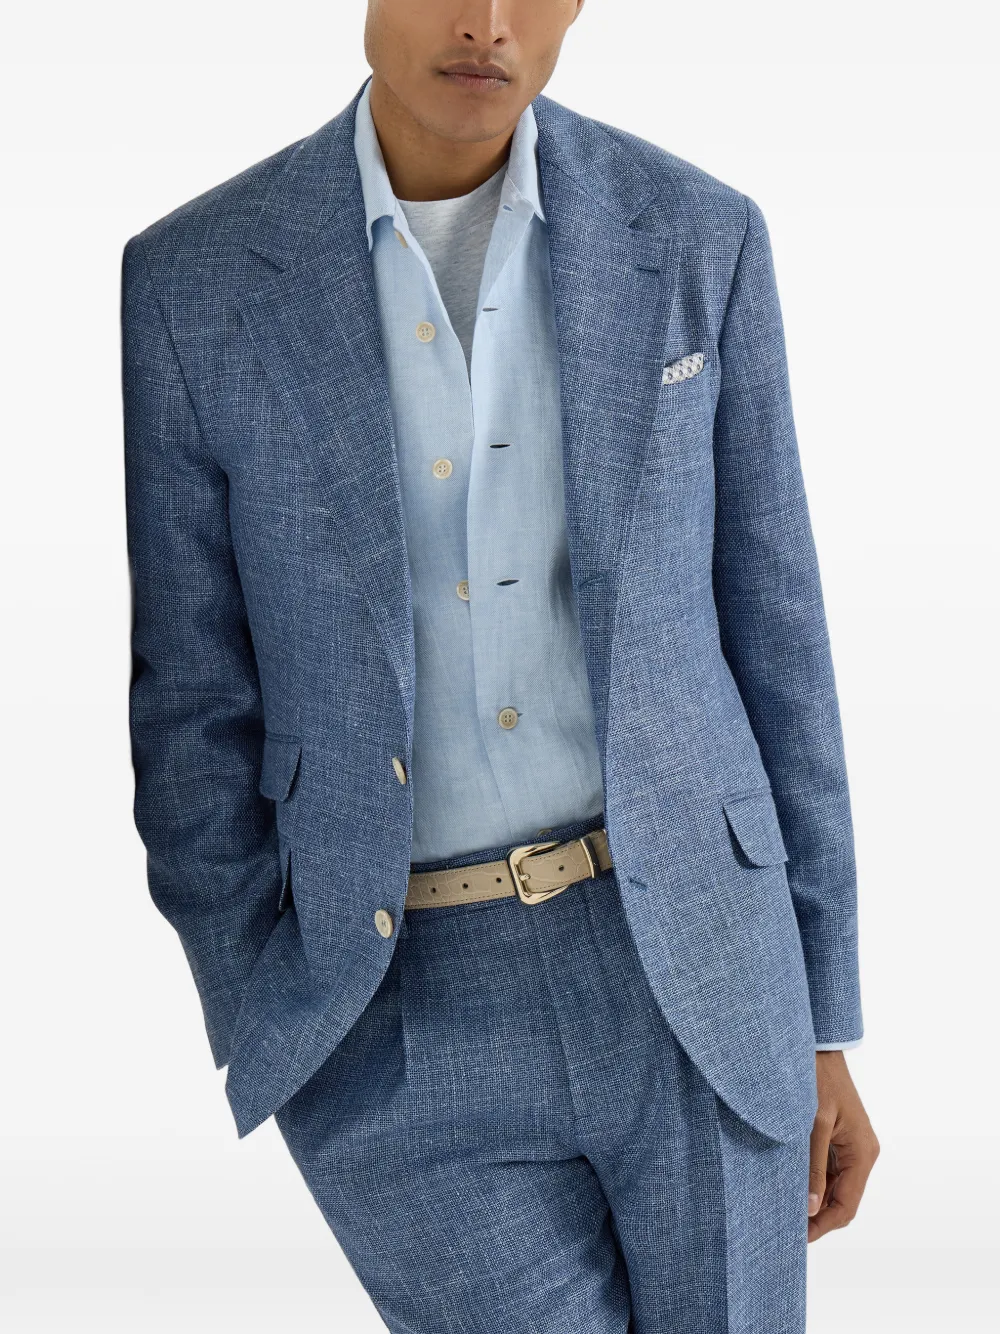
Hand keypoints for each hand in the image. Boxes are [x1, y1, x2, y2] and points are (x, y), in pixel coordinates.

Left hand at [807, 1050, 878, 1241]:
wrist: (818, 1047)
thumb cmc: (816, 1079)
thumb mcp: (813, 1124)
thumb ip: (814, 1168)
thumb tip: (811, 1209)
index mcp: (862, 1152)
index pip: (847, 1205)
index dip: (824, 1225)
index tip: (799, 1237)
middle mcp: (862, 1153)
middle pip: (843, 1200)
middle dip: (818, 1217)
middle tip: (788, 1228)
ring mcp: (851, 1146)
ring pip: (835, 1187)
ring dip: (814, 1201)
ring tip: (786, 1210)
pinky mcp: (838, 1138)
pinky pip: (829, 1170)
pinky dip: (813, 1182)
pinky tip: (791, 1185)